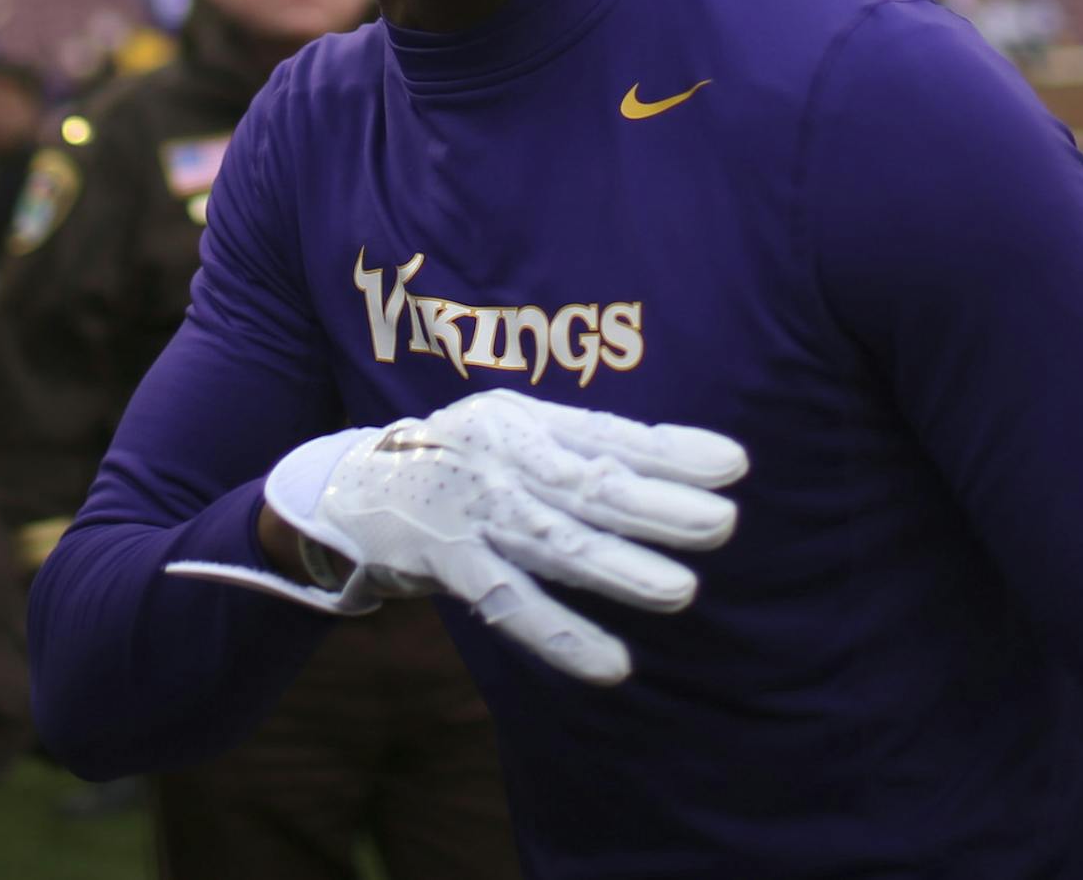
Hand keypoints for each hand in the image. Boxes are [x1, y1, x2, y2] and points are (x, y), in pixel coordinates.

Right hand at [265, 389, 747, 682]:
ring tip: (681, 591)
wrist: (347, 485)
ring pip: (554, 544)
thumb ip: (573, 448)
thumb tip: (666, 469)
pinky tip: (612, 664)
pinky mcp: (444, 561)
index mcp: (522, 419)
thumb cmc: (452, 460)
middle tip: (724, 523)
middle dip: (658, 504)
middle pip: (588, 483)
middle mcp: (500, 456)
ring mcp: (471, 509)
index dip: (671, 450)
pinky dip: (560, 635)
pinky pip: (508, 603)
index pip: (608, 434)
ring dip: (618, 569)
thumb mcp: (508, 433)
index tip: (735, 463)